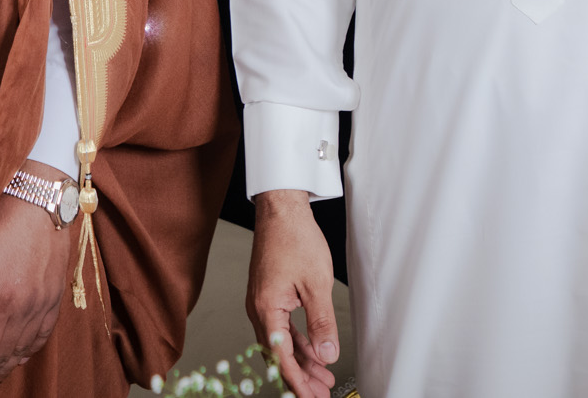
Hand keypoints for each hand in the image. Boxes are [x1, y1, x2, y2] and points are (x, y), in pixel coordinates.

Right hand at [247, 191, 338, 397]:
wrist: (281, 209)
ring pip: (282, 342)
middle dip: (300, 377)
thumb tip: (327, 354)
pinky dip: (298, 342)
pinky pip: (283, 328)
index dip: (296, 382)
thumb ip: (321, 323)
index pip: (280, 357)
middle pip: (278, 354)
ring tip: (322, 378)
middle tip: (320, 394)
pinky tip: (313, 352)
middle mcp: (259, 308)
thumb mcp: (316, 284)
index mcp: (266, 308)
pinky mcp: (270, 295)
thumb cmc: (293, 237)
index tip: (310, 397)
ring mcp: (263, 301)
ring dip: (301, 361)